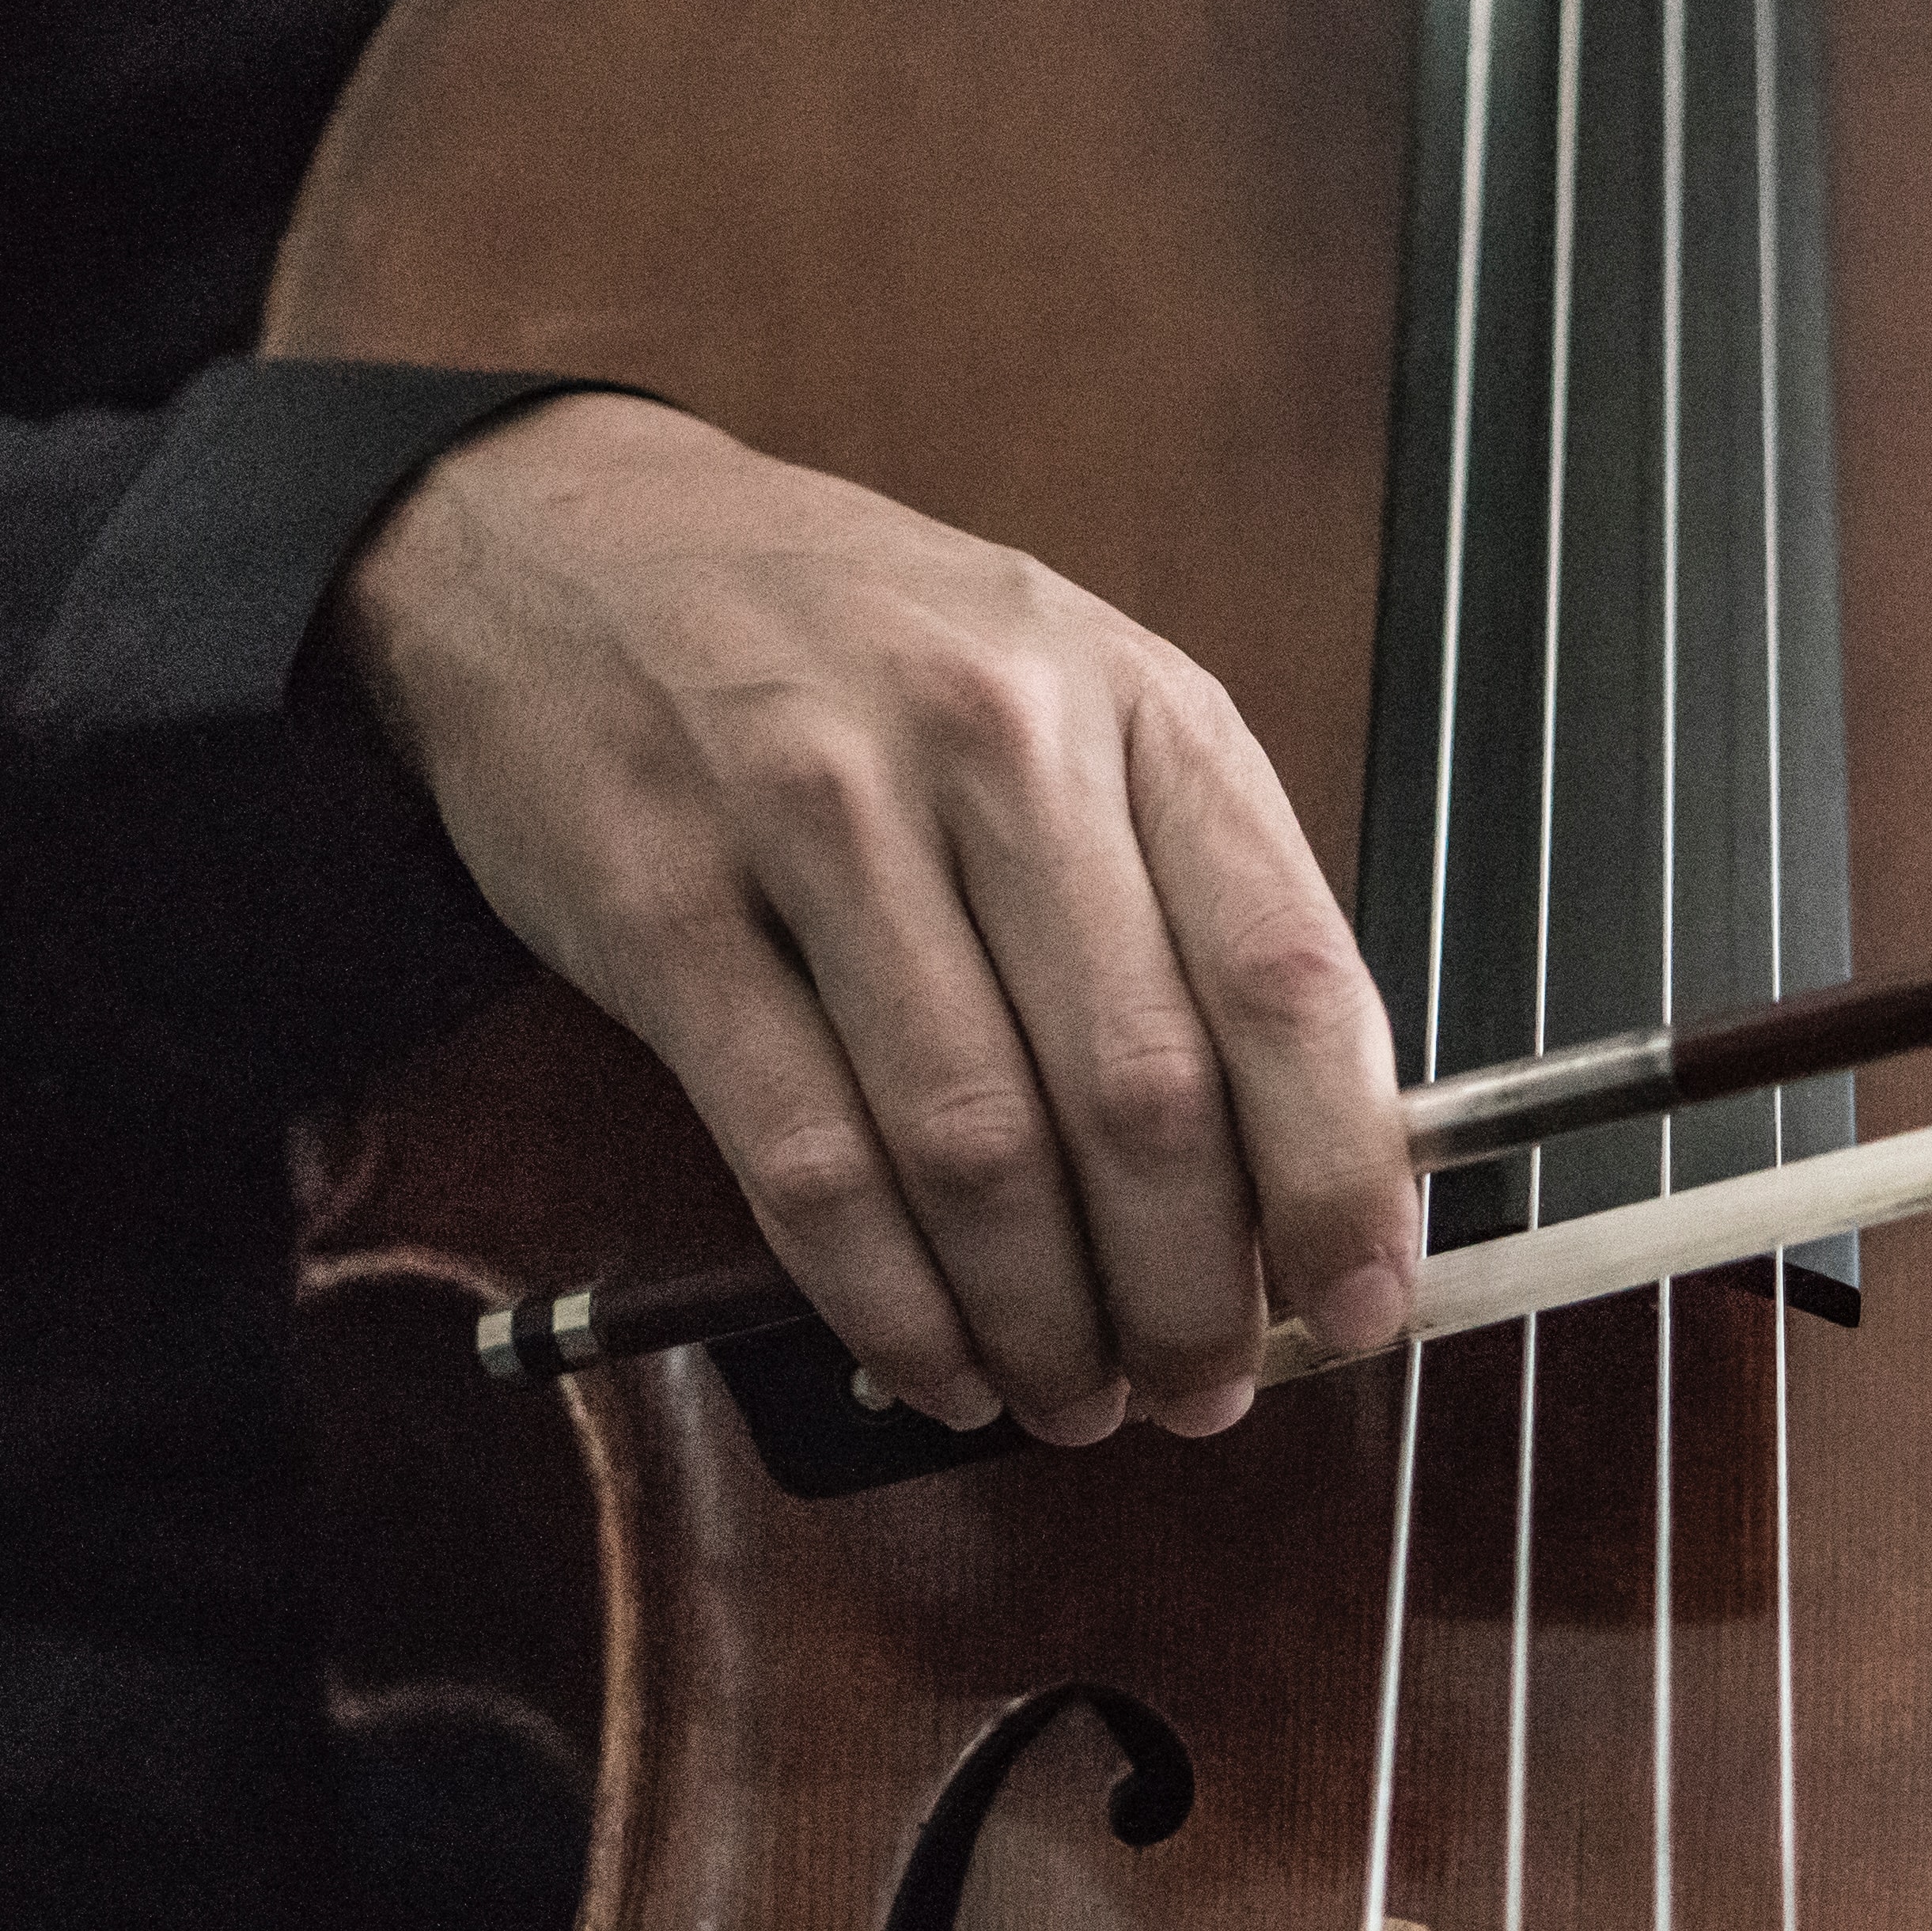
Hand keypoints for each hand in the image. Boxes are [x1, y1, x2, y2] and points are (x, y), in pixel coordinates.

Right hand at [332, 391, 1416, 1441]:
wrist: (573, 537)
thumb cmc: (862, 653)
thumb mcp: (1075, 703)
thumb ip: (1192, 902)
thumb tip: (1311, 1157)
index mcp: (1135, 703)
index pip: (1284, 975)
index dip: (1340, 1174)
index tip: (1358, 1302)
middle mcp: (991, 744)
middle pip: (1137, 1092)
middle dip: (1188, 1290)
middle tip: (1201, 1387)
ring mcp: (816, 817)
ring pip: (975, 1148)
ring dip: (1042, 1321)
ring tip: (1072, 1393)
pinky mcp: (665, 907)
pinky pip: (807, 1161)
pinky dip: (889, 1303)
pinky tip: (933, 1360)